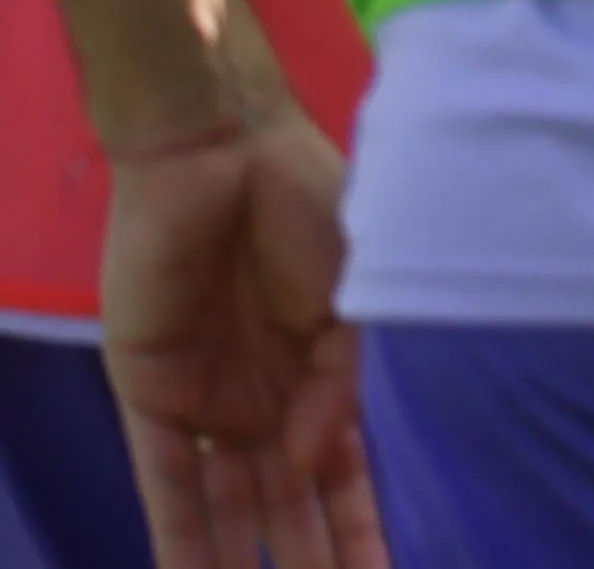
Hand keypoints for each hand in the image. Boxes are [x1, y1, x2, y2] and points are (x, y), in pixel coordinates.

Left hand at [102, 113, 381, 568]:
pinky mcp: (150, 396)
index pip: (338, 475)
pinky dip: (178, 535)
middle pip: (282, 505)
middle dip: (307, 558)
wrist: (223, 152)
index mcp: (317, 374)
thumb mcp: (351, 295)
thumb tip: (312, 464)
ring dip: (242, 561)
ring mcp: (205, 401)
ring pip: (224, 506)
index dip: (358, 528)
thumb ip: (336, 385)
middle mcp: (260, 399)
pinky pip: (163, 481)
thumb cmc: (306, 203)